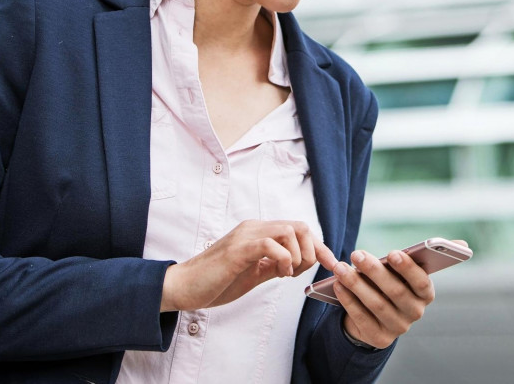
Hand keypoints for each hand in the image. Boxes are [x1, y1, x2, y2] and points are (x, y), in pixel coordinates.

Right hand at [161, 219, 335, 311]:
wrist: (184, 287)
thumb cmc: (216, 281)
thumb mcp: (253, 273)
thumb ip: (273, 265)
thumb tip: (297, 264)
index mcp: (258, 232)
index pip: (298, 228)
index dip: (319, 246)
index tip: (330, 263)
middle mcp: (253, 228)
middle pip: (300, 225)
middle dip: (311, 250)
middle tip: (301, 272)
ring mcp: (245, 236)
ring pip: (289, 231)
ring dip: (298, 256)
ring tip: (286, 274)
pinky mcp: (237, 249)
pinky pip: (270, 244)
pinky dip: (283, 258)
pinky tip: (278, 273)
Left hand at [330, 240, 467, 348]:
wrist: (377, 316)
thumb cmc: (391, 282)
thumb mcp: (403, 271)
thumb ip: (421, 257)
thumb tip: (463, 244)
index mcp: (426, 294)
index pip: (421, 282)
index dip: (408, 268)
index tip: (392, 253)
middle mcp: (415, 313)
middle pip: (396, 292)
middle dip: (375, 271)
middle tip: (356, 253)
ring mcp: (398, 328)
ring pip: (377, 304)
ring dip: (356, 284)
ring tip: (340, 267)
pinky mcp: (380, 339)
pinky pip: (362, 318)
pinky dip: (349, 300)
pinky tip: (338, 285)